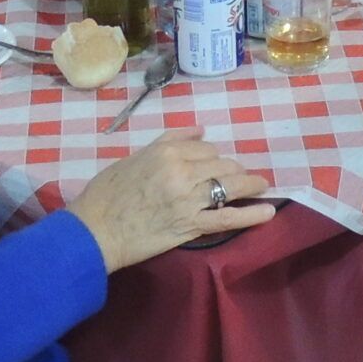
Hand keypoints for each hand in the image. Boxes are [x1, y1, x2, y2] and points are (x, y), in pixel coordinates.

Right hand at [68, 131, 274, 270]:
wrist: (94, 231)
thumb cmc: (106, 193)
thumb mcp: (134, 157)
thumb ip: (169, 141)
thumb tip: (201, 130)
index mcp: (166, 152)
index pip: (205, 149)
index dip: (214, 157)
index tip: (217, 164)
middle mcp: (182, 171)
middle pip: (222, 166)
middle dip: (234, 171)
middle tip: (242, 177)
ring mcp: (188, 199)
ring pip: (229, 187)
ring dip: (250, 185)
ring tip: (262, 186)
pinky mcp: (191, 225)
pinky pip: (228, 218)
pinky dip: (251, 215)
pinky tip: (268, 212)